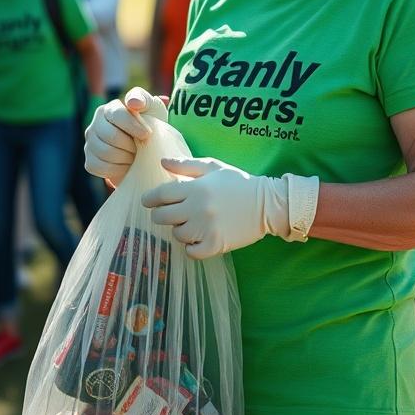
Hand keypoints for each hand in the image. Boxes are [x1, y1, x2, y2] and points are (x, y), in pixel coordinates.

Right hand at [84, 86, 167, 184]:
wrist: (147, 150)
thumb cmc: (150, 125)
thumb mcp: (152, 108)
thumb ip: (143, 99)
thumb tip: (133, 102)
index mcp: (110, 108)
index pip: (117, 114)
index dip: (133, 126)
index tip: (147, 134)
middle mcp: (95, 123)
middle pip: (110, 136)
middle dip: (130, 145)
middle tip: (141, 148)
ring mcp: (90, 143)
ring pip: (105, 152)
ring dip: (125, 158)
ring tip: (135, 156)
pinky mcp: (89, 161)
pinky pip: (98, 167)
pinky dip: (116, 170)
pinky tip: (126, 165)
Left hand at [142, 157, 291, 259]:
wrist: (267, 204)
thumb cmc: (238, 182)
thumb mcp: (213, 167)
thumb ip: (186, 165)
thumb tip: (162, 162)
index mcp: (196, 188)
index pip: (161, 195)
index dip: (149, 198)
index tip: (147, 201)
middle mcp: (198, 209)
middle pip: (162, 217)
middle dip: (161, 214)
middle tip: (170, 213)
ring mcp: (206, 229)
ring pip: (176, 234)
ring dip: (180, 229)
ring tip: (191, 223)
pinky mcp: (216, 245)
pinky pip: (191, 252)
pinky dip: (191, 247)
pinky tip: (198, 238)